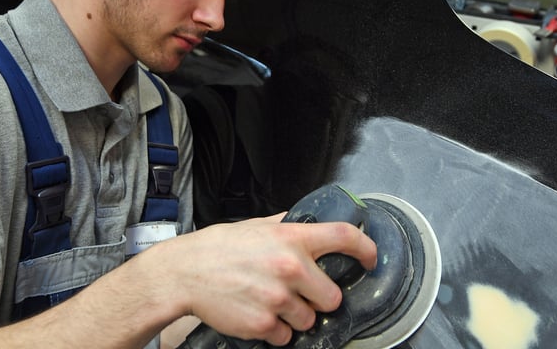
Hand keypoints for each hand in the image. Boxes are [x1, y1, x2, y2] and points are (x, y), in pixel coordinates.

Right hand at [140, 214, 376, 345]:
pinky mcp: (264, 325)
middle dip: (319, 299)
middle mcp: (290, 267)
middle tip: (299, 293)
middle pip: (332, 297)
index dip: (366, 249)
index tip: (371, 259)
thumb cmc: (218, 248)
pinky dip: (275, 331)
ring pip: (309, 321)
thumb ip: (286, 225)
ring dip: (296, 317)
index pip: (344, 237)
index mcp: (291, 238)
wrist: (184, 273)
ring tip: (270, 302)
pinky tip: (257, 313)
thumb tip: (311, 221)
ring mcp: (278, 299)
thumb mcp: (257, 226)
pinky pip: (285, 337)